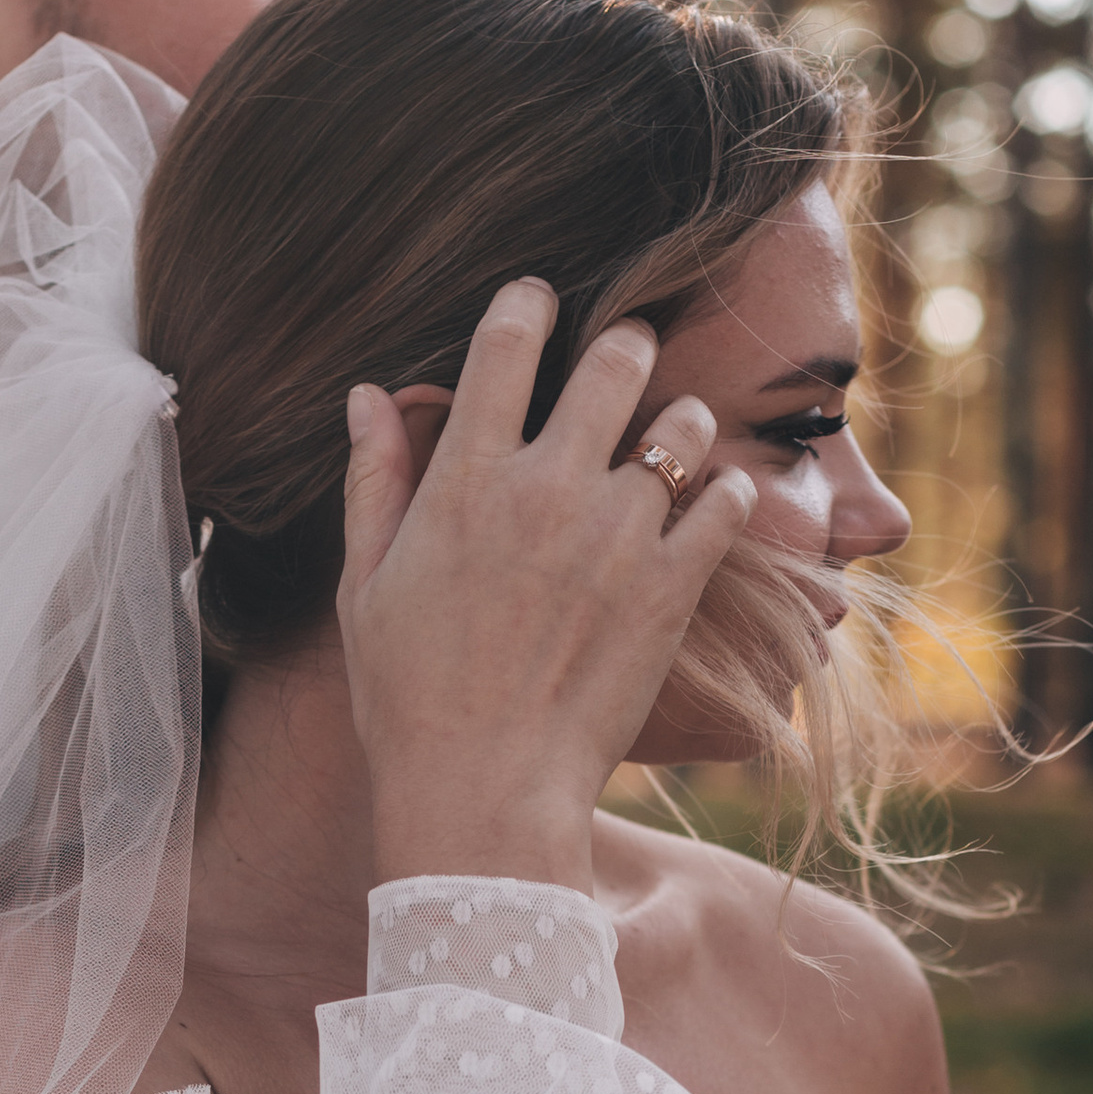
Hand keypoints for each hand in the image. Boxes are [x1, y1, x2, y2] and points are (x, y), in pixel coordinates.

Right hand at [338, 280, 752, 895]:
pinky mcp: (671, 588)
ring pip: (683, 425)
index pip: (504, 342)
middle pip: (614, 359)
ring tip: (673, 442)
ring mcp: (616, 536)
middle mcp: (545, 489)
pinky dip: (726, 494)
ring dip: (683, 423)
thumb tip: (369, 395)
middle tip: (626, 359)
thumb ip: (374, 481)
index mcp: (463, 479)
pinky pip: (726, 503)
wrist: (482, 794)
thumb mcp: (365, 587)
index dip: (526, 303)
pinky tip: (711, 506)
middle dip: (626, 346)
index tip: (537, 299)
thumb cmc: (408, 699)